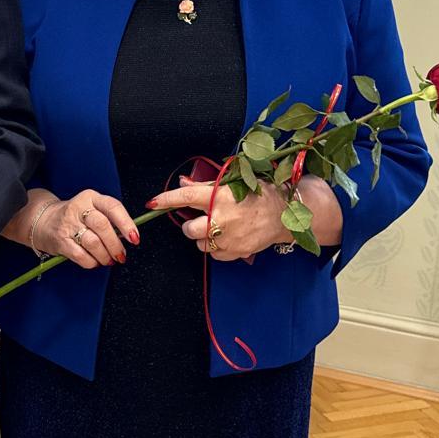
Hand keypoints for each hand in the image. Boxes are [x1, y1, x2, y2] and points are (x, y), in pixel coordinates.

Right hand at [31, 190, 139, 269]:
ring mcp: (68, 225)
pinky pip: (81, 256)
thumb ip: (109, 219)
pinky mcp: (60, 241)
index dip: (126, 224)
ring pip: (93, 243)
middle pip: (102, 226)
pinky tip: (95, 262)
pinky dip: (92, 262)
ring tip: (109, 260)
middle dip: (116, 245)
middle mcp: (78, 208)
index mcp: (91, 197)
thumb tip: (129, 237)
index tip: (135, 238)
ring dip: (105, 256)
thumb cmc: (75, 217)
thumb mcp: (91, 208)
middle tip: (121, 255)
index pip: (113, 207)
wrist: (42, 220)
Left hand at [146, 177, 290, 260]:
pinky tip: (230, 237)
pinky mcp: (235, 252)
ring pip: (200, 243)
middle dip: (192, 225)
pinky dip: (217, 248)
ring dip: (205, 237)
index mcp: (220, 196)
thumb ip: (206, 186)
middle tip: (204, 219)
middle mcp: (222, 218)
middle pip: (189, 229)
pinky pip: (214, 254)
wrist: (286, 214)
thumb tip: (182, 183)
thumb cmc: (260, 194)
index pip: (185, 197)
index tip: (152, 203)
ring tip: (222, 228)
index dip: (166, 200)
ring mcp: (229, 238)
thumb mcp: (235, 183)